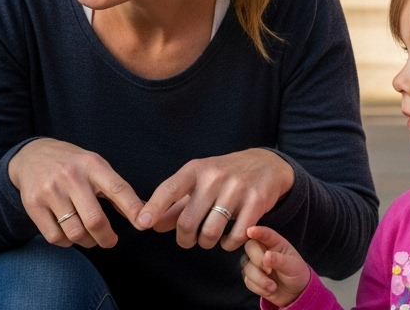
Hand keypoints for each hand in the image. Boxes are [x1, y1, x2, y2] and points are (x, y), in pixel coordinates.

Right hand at [7, 138, 143, 248]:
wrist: (31, 155)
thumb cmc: (71, 164)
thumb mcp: (95, 166)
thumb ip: (116, 189)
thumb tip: (141, 214)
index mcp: (92, 165)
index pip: (118, 189)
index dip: (133, 209)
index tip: (144, 225)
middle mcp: (71, 176)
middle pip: (95, 220)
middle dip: (107, 238)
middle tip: (110, 241)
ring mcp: (50, 191)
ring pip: (75, 233)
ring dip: (87, 242)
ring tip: (89, 237)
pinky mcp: (33, 205)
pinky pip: (55, 237)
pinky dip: (67, 242)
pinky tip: (69, 233)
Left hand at [135, 148, 293, 250]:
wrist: (267, 164)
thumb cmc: (225, 175)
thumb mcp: (198, 181)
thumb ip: (175, 204)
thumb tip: (150, 223)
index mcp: (196, 170)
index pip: (169, 189)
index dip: (154, 208)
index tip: (142, 223)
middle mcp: (214, 177)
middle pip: (188, 222)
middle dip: (185, 239)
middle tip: (189, 240)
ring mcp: (236, 189)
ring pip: (210, 233)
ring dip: (206, 243)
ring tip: (209, 238)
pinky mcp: (256, 202)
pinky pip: (235, 237)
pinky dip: (228, 245)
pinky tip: (228, 237)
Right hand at [243, 225, 311, 307]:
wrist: (295, 292)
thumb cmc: (296, 273)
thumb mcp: (293, 266)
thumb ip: (280, 260)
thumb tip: (266, 256)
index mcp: (275, 242)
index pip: (264, 234)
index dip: (257, 231)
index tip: (250, 231)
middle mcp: (262, 250)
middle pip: (250, 247)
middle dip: (258, 260)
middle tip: (269, 271)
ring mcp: (254, 263)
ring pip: (247, 267)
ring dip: (260, 279)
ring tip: (273, 286)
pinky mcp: (250, 277)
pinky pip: (247, 281)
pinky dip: (258, 288)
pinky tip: (269, 289)